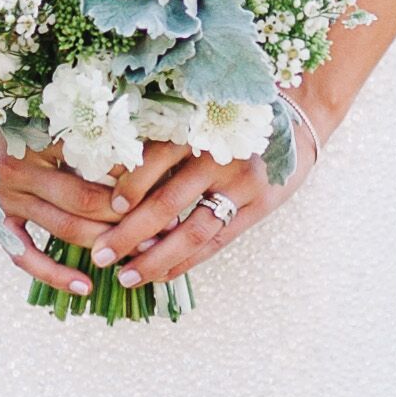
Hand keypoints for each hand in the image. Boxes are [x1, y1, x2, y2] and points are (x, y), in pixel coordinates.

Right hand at [0, 90, 162, 299]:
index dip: (131, 174)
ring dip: (104, 243)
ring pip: (63, 228)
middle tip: (165, 225)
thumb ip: (82, 117)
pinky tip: (84, 287)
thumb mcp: (41, 101)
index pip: (94, 159)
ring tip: (142, 254)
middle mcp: (20, 169)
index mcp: (36, 134)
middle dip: (127, 215)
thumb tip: (136, 130)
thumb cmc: (4, 105)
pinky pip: (26, 256)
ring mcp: (5, 199)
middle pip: (84, 198)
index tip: (166, 183)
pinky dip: (55, 273)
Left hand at [70, 140, 287, 289]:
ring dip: (155, 258)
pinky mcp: (259, 206)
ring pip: (192, 231)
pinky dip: (185, 262)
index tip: (108, 209)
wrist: (295, 124)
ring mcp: (243, 184)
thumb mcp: (196, 118)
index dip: (129, 186)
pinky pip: (216, 243)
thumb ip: (159, 143)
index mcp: (197, 127)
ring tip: (126, 277)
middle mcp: (220, 155)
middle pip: (167, 202)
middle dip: (129, 233)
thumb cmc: (228, 121)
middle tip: (100, 255)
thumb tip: (103, 176)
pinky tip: (161, 275)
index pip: (155, 160)